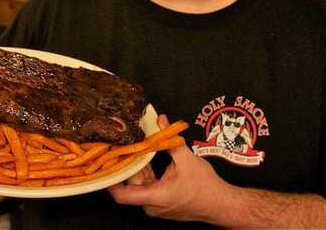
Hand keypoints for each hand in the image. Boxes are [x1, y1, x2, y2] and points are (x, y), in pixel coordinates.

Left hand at [108, 114, 228, 221]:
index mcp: (156, 196)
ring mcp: (156, 206)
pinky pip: (147, 187)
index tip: (104, 163)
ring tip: (135, 148)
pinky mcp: (160, 204)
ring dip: (138, 167)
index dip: (110, 179)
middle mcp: (152, 205)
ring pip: (138, 185)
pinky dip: (146, 173)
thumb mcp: (187, 159)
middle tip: (122, 145)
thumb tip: (160, 120)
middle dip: (128, 164)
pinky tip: (147, 158)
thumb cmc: (205, 186)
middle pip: (130, 184)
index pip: (122, 195)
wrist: (220, 204)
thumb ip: (170, 139)